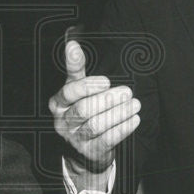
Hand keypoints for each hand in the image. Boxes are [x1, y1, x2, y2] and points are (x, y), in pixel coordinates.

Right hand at [49, 39, 140, 172]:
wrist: (82, 151)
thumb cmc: (81, 112)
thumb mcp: (76, 90)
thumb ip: (75, 68)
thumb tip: (71, 40)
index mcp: (58, 104)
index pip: (69, 92)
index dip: (87, 86)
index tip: (106, 80)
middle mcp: (63, 122)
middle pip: (84, 109)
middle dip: (108, 99)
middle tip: (127, 91)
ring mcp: (75, 139)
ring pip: (96, 125)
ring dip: (118, 113)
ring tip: (135, 103)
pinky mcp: (90, 152)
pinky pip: (107, 140)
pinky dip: (122, 128)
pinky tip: (135, 119)